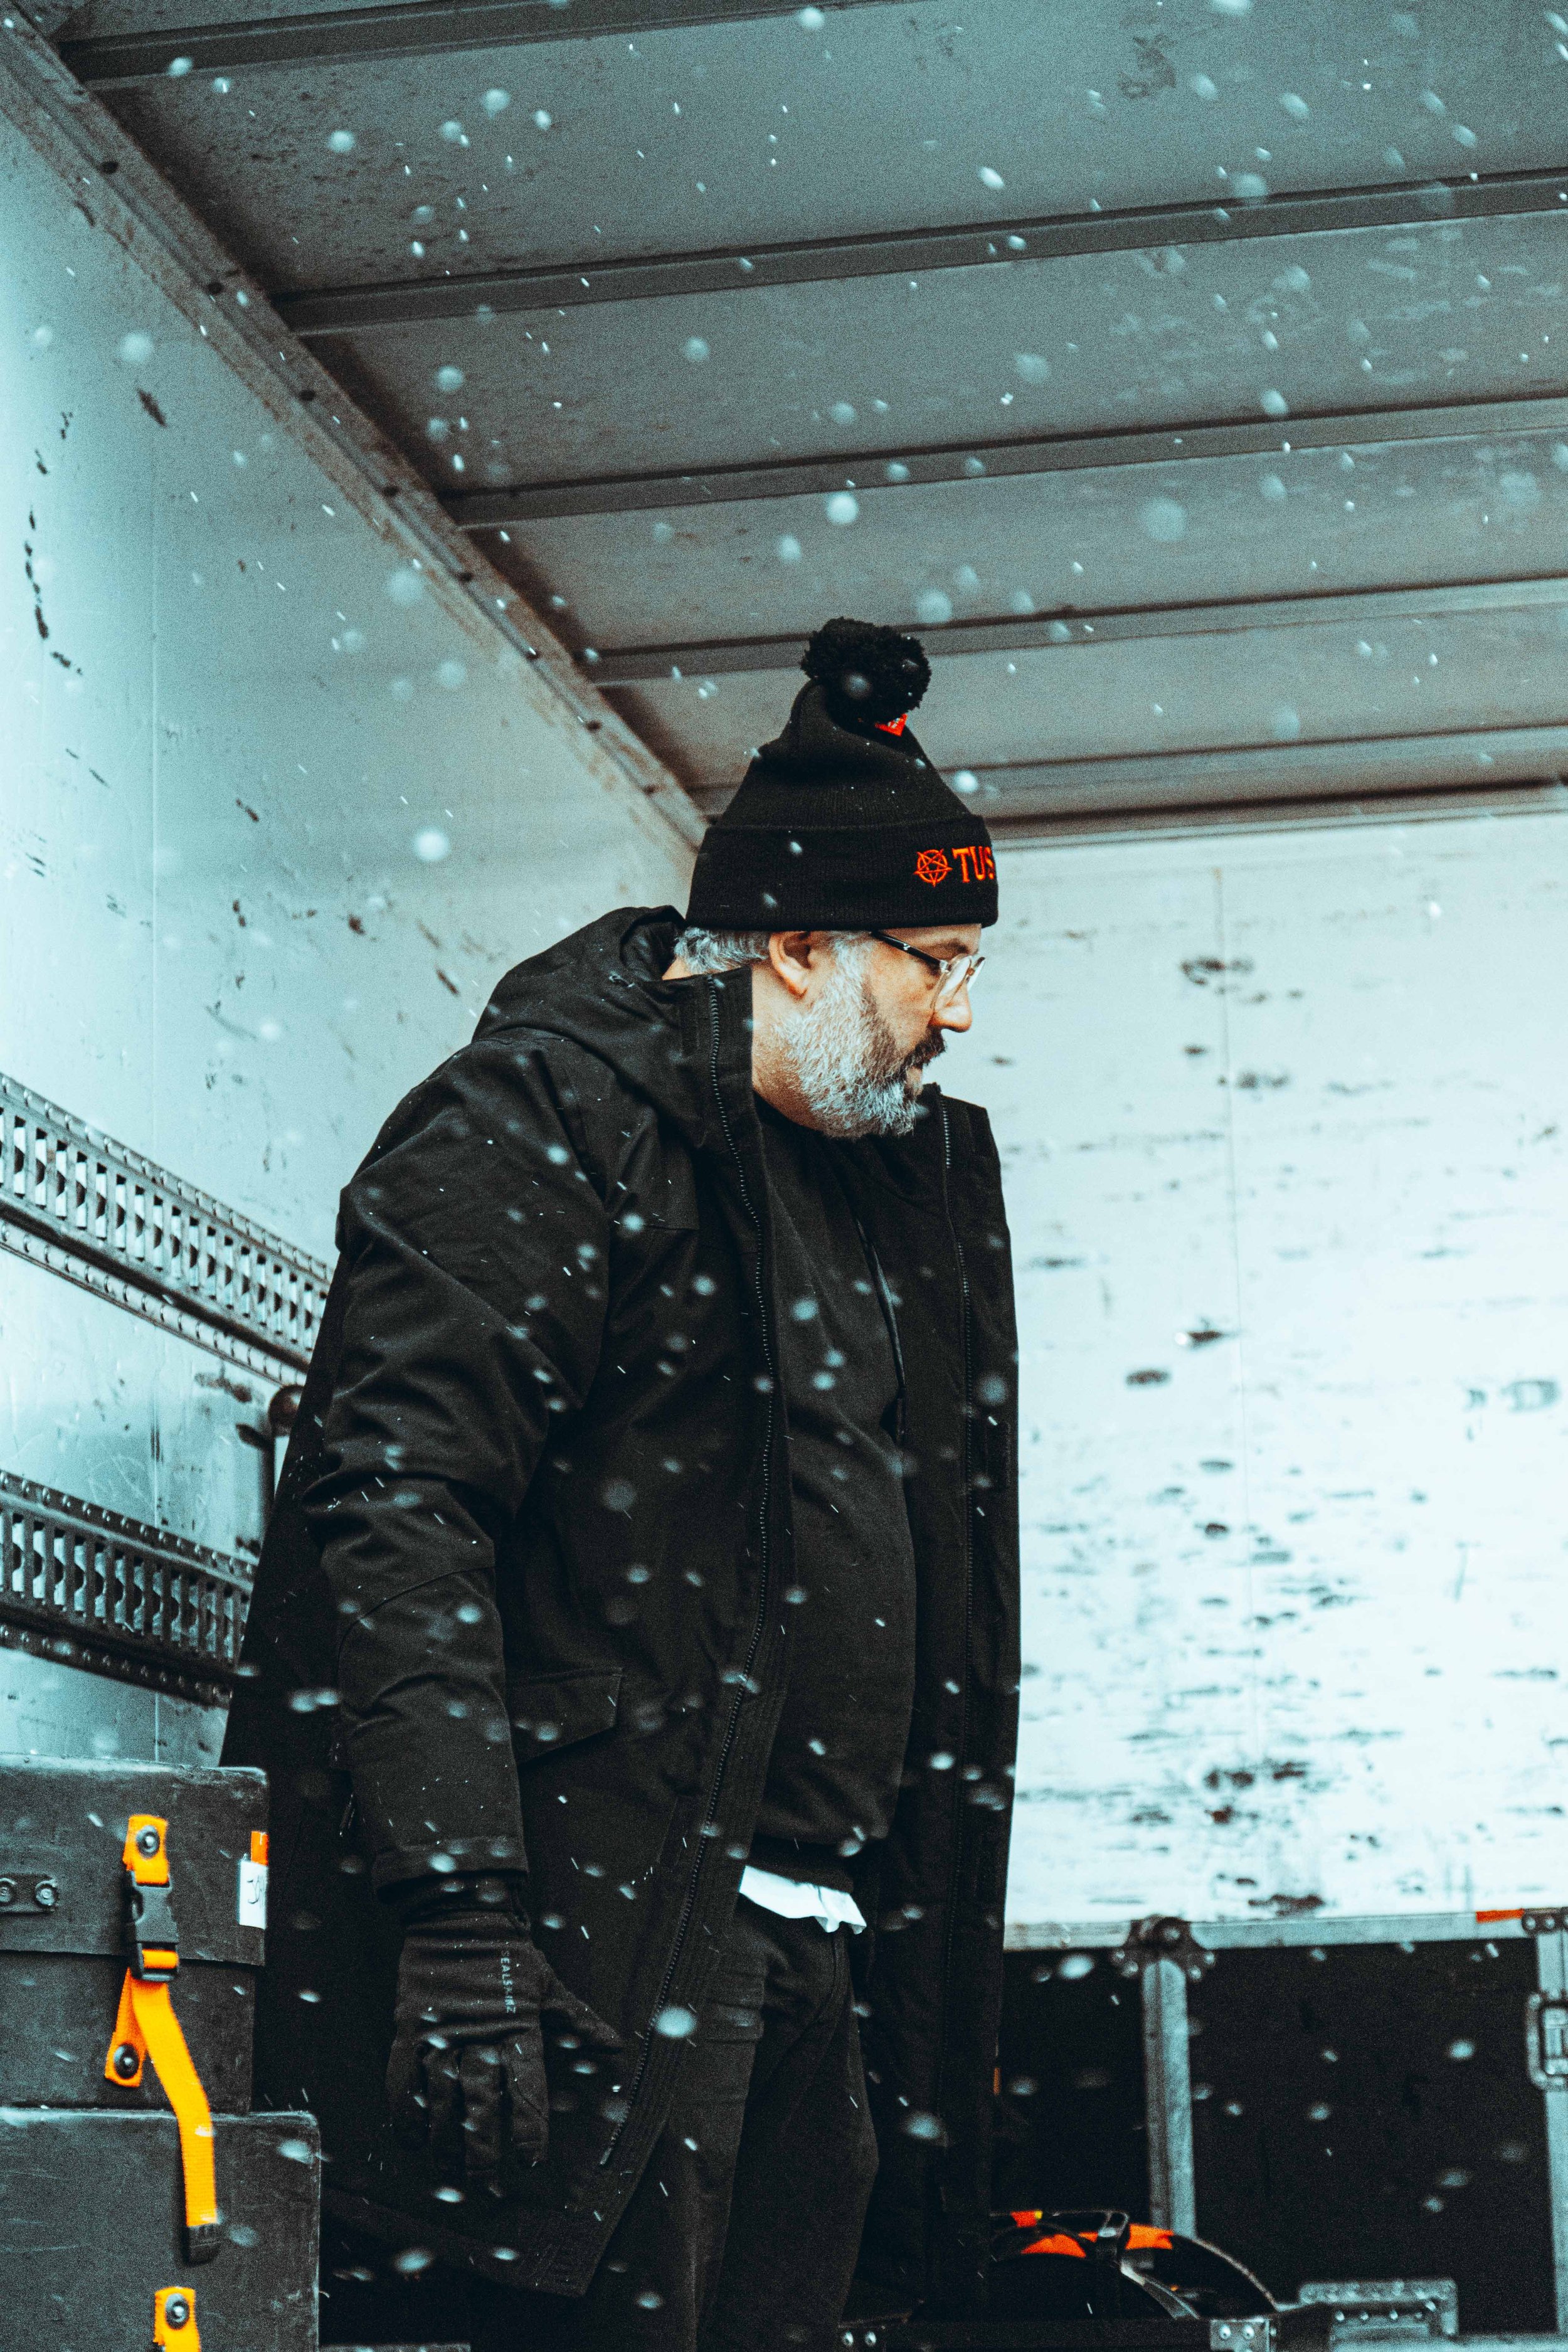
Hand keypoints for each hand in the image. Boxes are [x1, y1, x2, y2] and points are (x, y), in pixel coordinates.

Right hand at [386, 1907, 621, 2175]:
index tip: (531, 2159)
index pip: (525, 2086)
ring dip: (445, 2143)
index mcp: (518, 2026)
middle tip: (486, 2185)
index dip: (528, 2126)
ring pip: (440, 2100)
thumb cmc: (510, 1955)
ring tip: (452, 2175)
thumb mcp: (549, 1985)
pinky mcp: (409, 2030)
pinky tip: (413, 2143)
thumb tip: (615, 2045)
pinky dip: (406, 2116)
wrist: (458, 1916)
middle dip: (482, 2150)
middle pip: (479, 2103)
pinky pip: (403, 2082)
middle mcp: (479, 2035)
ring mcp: (440, 2033)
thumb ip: (577, 2020)